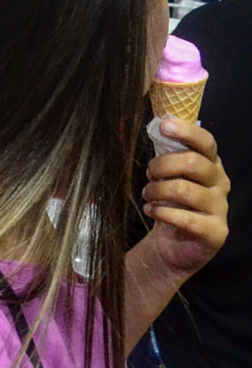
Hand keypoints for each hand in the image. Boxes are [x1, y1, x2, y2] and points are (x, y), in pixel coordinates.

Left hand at [140, 119, 229, 277]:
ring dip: (156, 190)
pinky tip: (152, 211)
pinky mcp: (215, 232)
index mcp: (211, 165)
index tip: (163, 125)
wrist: (175, 243)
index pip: (206, 142)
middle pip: (192, 163)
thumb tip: (158, 124)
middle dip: (161, 166)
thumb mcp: (169, 175)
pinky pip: (186, 219)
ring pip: (184, 190)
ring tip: (147, 195)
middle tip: (149, 174)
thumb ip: (167, 153)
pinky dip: (161, 213)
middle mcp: (220, 183)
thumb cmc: (171, 202)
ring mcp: (220, 208)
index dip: (186, 132)